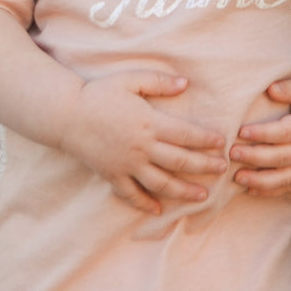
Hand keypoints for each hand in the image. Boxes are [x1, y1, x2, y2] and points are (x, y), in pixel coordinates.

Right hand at [58, 71, 228, 212]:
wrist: (66, 115)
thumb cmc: (99, 94)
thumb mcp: (131, 80)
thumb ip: (159, 82)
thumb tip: (185, 83)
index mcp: (149, 122)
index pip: (186, 134)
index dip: (206, 140)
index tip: (222, 144)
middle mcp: (141, 147)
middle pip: (180, 161)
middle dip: (204, 166)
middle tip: (223, 169)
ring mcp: (127, 165)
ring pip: (161, 182)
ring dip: (184, 190)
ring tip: (203, 196)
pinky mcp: (112, 176)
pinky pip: (131, 194)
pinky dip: (145, 204)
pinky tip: (158, 210)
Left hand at [229, 76, 290, 195]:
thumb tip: (271, 90)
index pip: (285, 132)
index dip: (263, 134)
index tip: (242, 132)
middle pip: (282, 157)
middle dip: (255, 158)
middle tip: (232, 154)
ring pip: (285, 178)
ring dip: (260, 181)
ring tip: (238, 178)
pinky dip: (271, 191)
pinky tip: (252, 190)